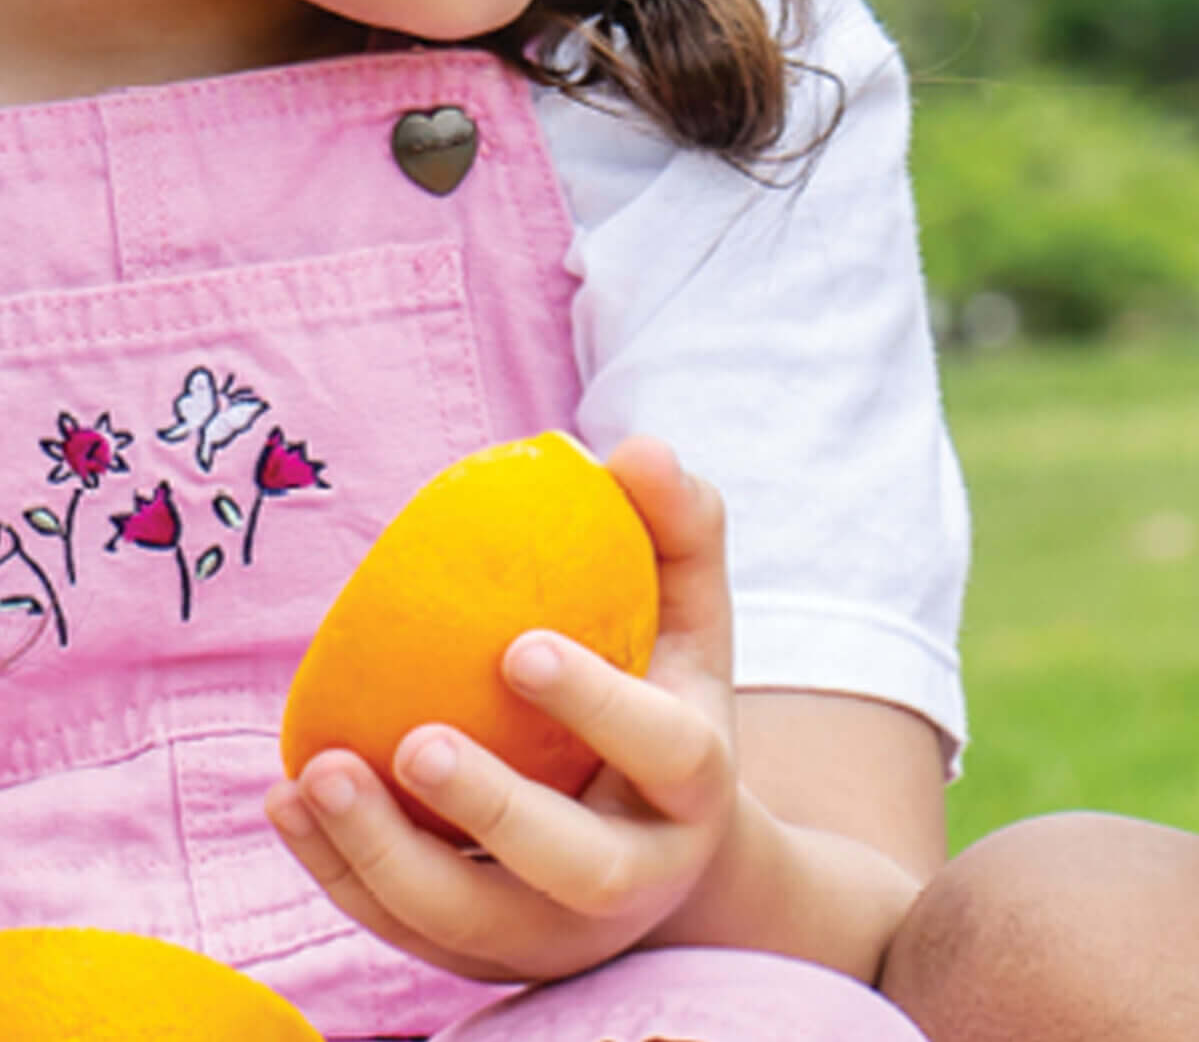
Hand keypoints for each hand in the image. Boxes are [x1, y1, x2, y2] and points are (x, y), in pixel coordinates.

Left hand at [266, 437, 752, 987]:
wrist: (668, 852)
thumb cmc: (670, 693)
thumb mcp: (695, 614)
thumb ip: (677, 525)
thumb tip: (628, 450)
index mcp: (696, 783)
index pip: (663, 749)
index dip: (598, 705)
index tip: (519, 647)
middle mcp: (637, 875)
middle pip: (572, 864)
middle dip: (489, 810)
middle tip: (413, 740)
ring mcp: (554, 932)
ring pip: (466, 918)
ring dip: (383, 854)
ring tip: (316, 774)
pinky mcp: (483, 960)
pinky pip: (400, 930)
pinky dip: (337, 872)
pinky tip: (288, 801)